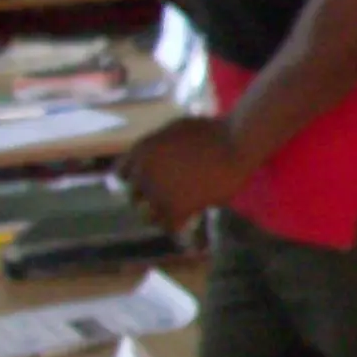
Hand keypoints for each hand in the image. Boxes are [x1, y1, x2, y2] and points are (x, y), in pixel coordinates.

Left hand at [122, 117, 253, 231]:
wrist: (235, 141)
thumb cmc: (212, 131)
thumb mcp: (176, 129)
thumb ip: (161, 147)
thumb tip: (160, 161)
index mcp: (140, 151)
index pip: (121, 174)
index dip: (137, 179)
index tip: (150, 182)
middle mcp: (142, 173)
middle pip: (133, 197)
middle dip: (149, 198)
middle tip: (169, 198)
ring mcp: (158, 192)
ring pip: (147, 216)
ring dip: (160, 216)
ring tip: (176, 214)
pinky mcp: (176, 208)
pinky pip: (168, 226)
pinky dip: (176, 226)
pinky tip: (188, 222)